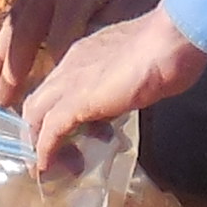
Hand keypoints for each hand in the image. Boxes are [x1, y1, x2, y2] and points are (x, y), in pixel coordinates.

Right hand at [0, 0, 186, 104]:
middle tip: (1, 102)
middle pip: (24, 34)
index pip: (57, 46)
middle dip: (12, 71)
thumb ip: (104, 36)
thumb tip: (78, 68)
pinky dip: (9, 32)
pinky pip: (20, 6)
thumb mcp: (134, 6)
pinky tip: (1, 51)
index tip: (57, 99)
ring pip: (14, 20)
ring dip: (0, 53)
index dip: (58, 74)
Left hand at [16, 5, 206, 164]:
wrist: (171, 39)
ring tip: (56, 166)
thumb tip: (130, 95)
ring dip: (40, 143)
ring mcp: (71, 81)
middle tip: (57, 154)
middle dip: (41, 130)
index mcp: (86, 52)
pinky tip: (50, 167)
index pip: (58, 85)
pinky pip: (50, 130)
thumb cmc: (170, 47)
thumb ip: (126, 80)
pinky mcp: (76, 102)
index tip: (73, 133)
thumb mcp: (139, 66)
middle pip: (39, 100)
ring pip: (36, 114)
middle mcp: (71, 64)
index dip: (58, 111)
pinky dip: (46, 150)